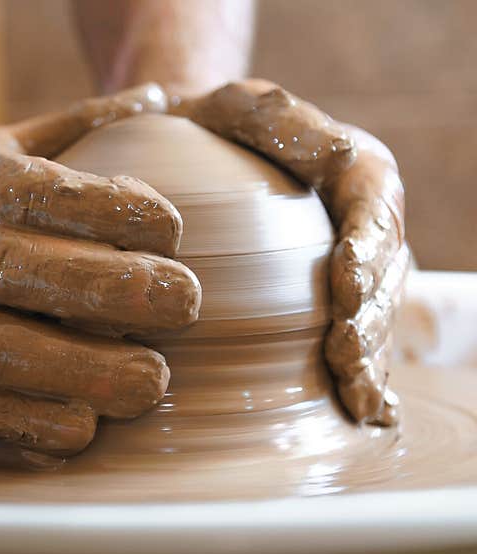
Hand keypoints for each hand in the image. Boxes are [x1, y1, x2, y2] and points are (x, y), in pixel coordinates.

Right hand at [0, 85, 201, 456]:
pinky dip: (35, 426)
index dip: (125, 213)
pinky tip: (84, 427)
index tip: (171, 234)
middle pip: (34, 276)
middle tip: (185, 305)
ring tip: (151, 382)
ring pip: (8, 356)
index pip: (50, 192)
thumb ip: (68, 131)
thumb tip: (160, 100)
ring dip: (90, 374)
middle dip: (123, 293)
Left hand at [166, 79, 407, 424]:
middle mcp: (365, 221)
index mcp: (356, 171)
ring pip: (375, 314)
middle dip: (370, 323)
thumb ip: (281, 119)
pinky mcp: (332, 297)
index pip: (374, 210)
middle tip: (346, 363)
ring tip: (356, 399)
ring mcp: (353, 264)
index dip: (368, 253)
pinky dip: (363, 375)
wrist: (202, 146)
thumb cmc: (218, 126)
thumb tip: (341, 157)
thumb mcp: (242, 106)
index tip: (346, 292)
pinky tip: (366, 414)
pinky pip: (356, 336)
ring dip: (369, 358)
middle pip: (383, 274)